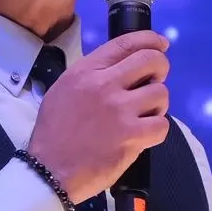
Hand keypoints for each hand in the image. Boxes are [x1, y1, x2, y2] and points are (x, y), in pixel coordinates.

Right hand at [25, 31, 170, 203]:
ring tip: (145, 115)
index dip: (150, 40)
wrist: (49, 170)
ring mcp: (120, 110)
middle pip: (152, 61)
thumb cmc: (54, 132)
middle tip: (153, 83)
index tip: (161, 44)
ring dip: (158, 105)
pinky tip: (144, 134)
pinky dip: (157, 130)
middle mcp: (105, 85)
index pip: (126, 43)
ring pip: (161, 93)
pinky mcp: (131, 136)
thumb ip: (92, 75)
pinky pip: (162, 125)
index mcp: (86, 71)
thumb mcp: (63, 90)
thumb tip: (122, 67)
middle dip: (160, 69)